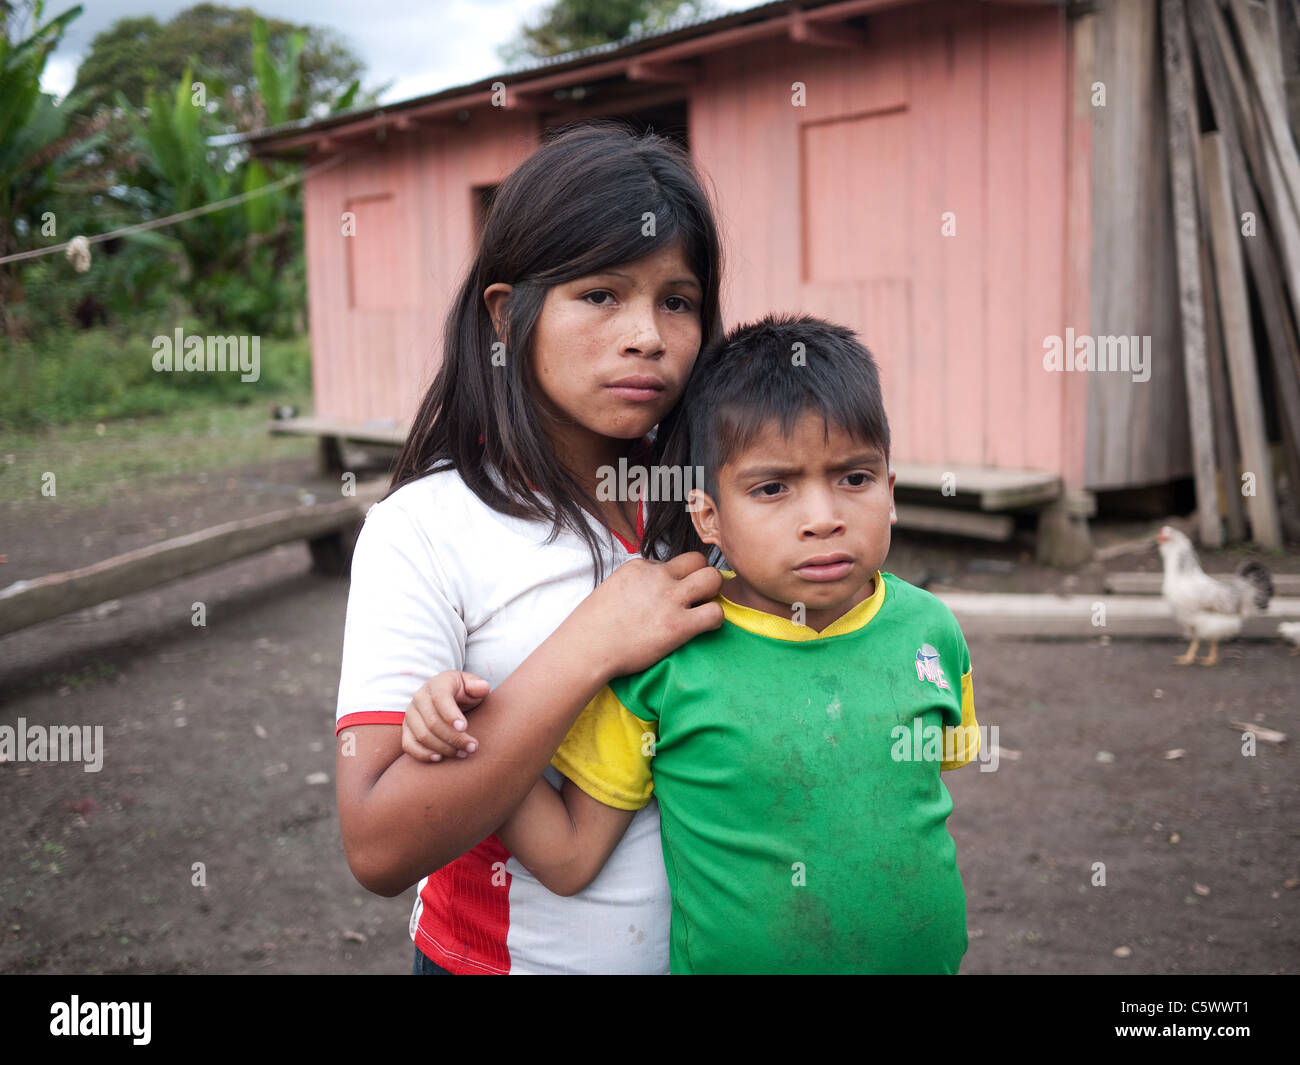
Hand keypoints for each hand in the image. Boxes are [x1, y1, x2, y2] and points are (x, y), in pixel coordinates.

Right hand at [401, 671, 489, 762]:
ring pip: (422, 736)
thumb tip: (483, 688)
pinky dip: (423, 754)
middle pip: (433, 722)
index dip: (451, 714)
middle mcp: (420, 698)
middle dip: (454, 738)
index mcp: (437, 684)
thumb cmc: (462, 692)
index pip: (440, 698)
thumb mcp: (471, 685)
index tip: (464, 728)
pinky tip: (440, 758)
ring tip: (463, 753)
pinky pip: (409, 745)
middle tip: (472, 747)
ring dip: (444, 748)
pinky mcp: (406, 730)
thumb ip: (478, 686)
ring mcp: (411, 715)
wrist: (446, 699)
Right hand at [570, 551, 723, 678]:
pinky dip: (716, 620)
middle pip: (699, 560)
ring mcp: (669, 599)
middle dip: (702, 577)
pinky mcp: (678, 625)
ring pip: (713, 579)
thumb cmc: (593, 626)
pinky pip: (715, 613)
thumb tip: (650, 591)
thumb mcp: (613, 588)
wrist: (586, 648)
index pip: (672, 563)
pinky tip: (704, 627)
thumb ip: (637, 583)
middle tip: (696, 598)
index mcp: (640, 566)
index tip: (667, 597)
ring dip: (713, 593)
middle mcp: (658, 576)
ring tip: (702, 609)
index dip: (674, 580)